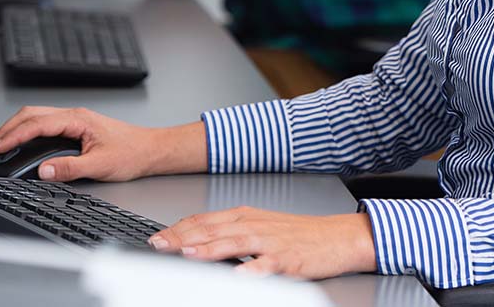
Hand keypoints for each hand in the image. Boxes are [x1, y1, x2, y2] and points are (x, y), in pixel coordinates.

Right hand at [0, 106, 207, 181]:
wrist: (150, 150)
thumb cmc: (132, 153)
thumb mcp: (100, 165)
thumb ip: (70, 168)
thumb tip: (44, 171)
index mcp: (78, 119)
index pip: (37, 123)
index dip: (14, 135)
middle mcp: (75, 116)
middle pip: (32, 114)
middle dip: (8, 129)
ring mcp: (75, 120)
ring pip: (37, 117)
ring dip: (17, 129)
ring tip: (1, 146)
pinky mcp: (76, 128)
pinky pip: (45, 124)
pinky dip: (28, 132)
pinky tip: (22, 143)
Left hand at [150, 208, 376, 277]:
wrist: (337, 237)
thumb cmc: (299, 234)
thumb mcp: (261, 226)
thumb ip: (230, 233)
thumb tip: (195, 241)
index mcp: (246, 217)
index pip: (205, 220)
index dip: (179, 228)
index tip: (156, 238)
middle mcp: (255, 225)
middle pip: (213, 230)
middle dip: (183, 239)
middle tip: (159, 246)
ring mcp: (271, 241)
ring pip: (235, 243)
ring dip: (209, 249)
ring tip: (188, 254)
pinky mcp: (288, 258)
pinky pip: (267, 265)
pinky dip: (251, 269)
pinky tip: (238, 276)